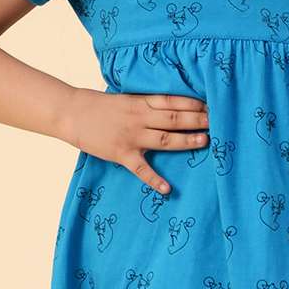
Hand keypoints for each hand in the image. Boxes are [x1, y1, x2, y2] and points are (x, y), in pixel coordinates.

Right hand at [63, 88, 209, 194]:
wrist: (71, 113)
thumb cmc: (100, 106)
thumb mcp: (126, 98)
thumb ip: (146, 103)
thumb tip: (170, 106)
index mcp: (141, 102)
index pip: (172, 101)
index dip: (193, 104)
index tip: (211, 105)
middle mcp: (139, 118)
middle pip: (173, 118)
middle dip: (197, 120)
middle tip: (217, 121)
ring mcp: (131, 137)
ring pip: (164, 139)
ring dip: (185, 140)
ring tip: (205, 141)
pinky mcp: (121, 154)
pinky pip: (141, 169)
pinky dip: (154, 180)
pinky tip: (167, 189)